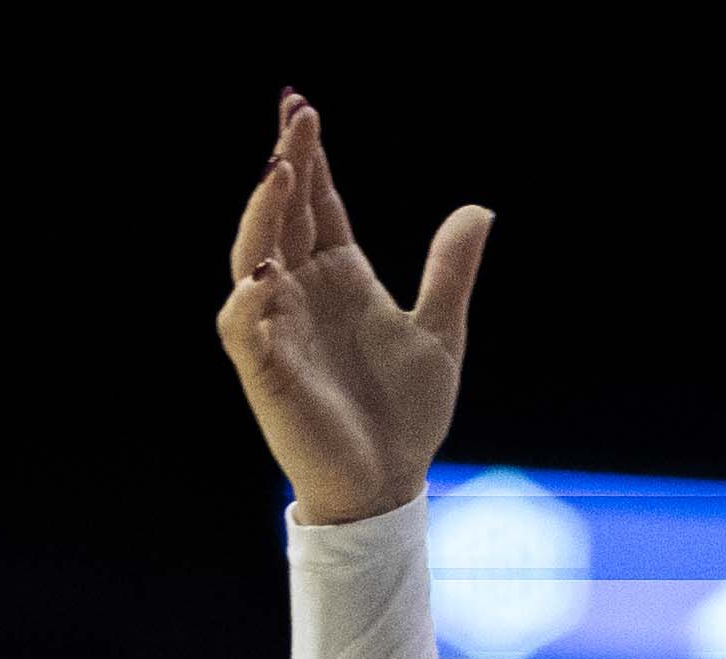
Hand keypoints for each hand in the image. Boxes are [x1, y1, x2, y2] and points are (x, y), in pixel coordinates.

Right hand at [213, 92, 489, 525]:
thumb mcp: (441, 332)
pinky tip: (265, 274)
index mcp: (339, 277)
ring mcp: (278, 327)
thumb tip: (480, 210)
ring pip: (253, 255)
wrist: (389, 483)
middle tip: (294, 115)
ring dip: (263, 214)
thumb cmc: (405, 413)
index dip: (310, 157)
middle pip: (283, 214)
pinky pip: (245, 327)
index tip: (304, 107)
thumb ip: (451, 270)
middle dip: (286, 164)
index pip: (317, 203)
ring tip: (279, 172)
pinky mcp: (266, 371)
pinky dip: (250, 301)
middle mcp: (300, 292)